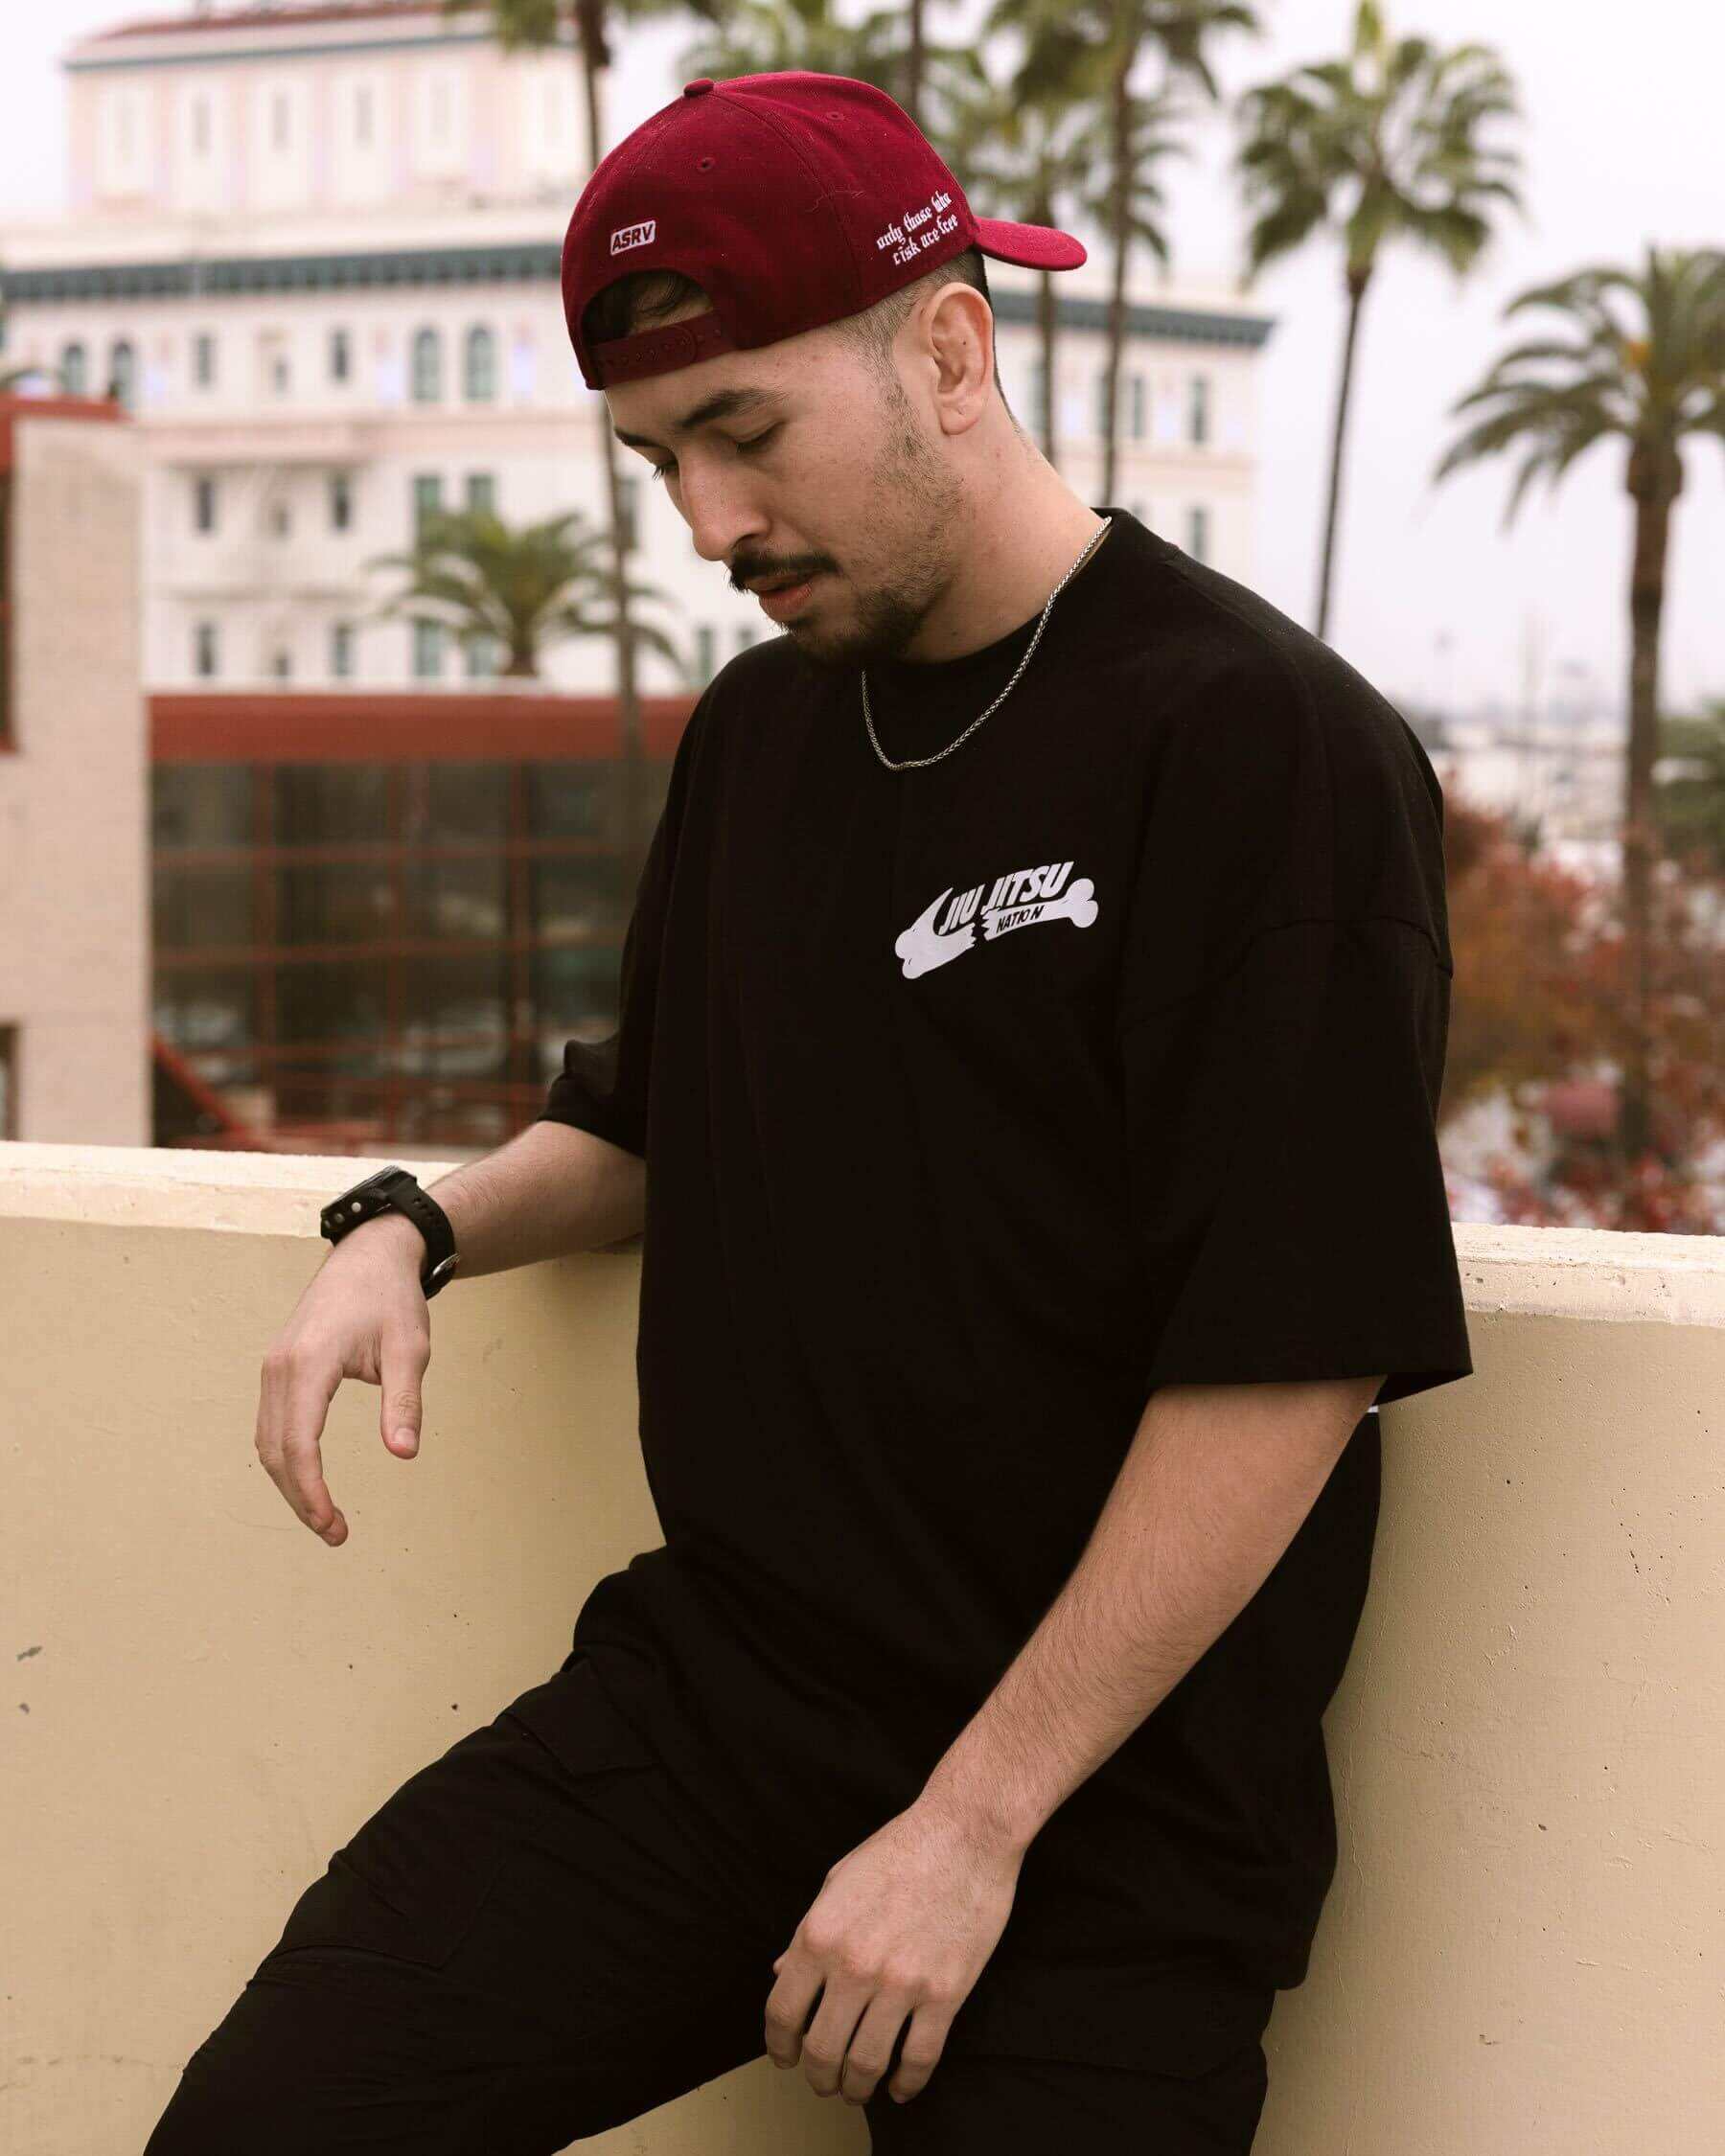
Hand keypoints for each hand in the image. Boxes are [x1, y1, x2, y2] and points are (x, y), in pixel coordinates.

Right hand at [253, 1215, 430, 1544]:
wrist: (370, 1256)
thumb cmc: (391, 1300)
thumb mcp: (410, 1350)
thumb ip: (404, 1403)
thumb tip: (403, 1455)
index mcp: (309, 1363)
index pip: (300, 1444)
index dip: (313, 1491)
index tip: (334, 1525)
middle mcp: (280, 1368)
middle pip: (276, 1451)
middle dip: (301, 1499)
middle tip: (336, 1535)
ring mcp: (274, 1368)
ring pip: (268, 1442)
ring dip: (291, 1484)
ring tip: (326, 1518)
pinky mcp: (279, 1369)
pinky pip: (272, 1425)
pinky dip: (286, 1459)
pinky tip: (310, 1481)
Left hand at [762, 1795, 1022, 2107]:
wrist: (965, 1832)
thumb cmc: (900, 1849)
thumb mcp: (838, 1882)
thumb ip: (807, 1934)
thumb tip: (780, 1973)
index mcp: (819, 1934)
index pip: (782, 2013)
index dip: (779, 2047)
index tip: (786, 2058)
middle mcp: (854, 1965)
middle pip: (822, 2050)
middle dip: (818, 2077)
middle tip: (824, 2082)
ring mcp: (900, 1982)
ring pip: (866, 2064)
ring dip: (857, 2088)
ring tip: (858, 2089)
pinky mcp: (945, 1993)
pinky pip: (919, 2058)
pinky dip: (907, 2084)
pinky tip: (901, 2088)